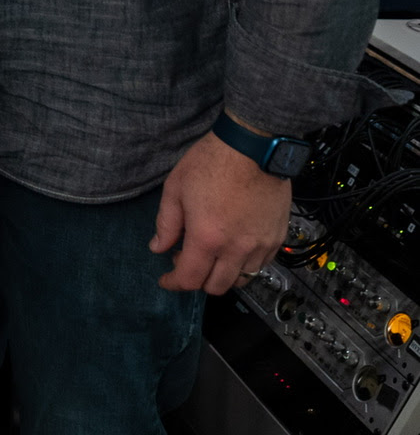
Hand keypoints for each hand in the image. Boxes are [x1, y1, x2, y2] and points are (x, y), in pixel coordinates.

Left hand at [151, 126, 291, 294]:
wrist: (253, 147)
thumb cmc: (211, 162)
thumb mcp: (175, 189)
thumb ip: (166, 223)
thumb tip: (158, 247)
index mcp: (207, 238)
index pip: (189, 278)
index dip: (173, 283)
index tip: (166, 279)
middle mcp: (237, 248)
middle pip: (216, 287)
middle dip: (197, 280)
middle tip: (185, 259)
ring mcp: (261, 245)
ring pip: (241, 280)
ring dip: (222, 274)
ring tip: (210, 253)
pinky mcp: (278, 238)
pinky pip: (261, 265)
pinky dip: (244, 265)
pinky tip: (233, 247)